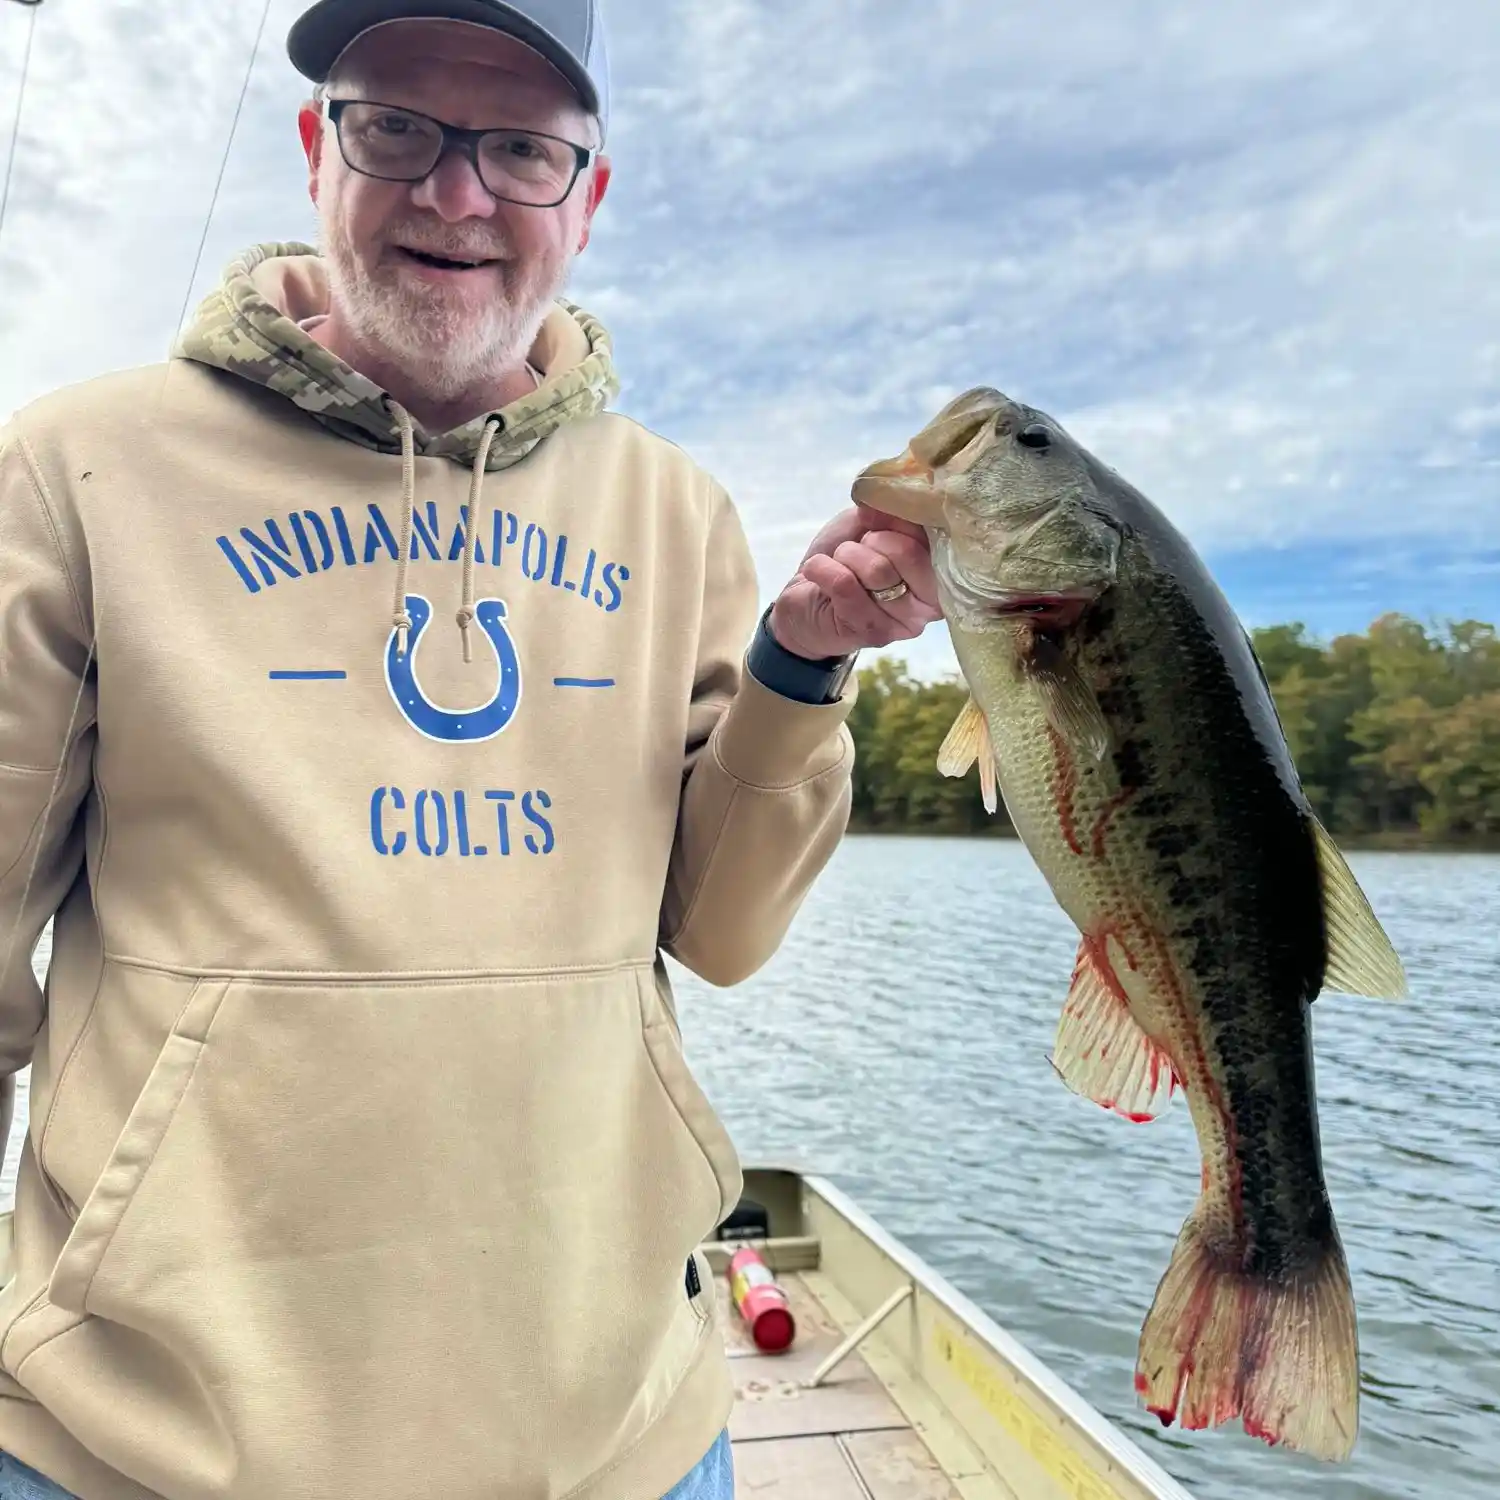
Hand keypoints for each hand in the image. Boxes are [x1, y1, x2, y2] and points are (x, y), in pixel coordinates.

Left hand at [768, 504, 942, 659]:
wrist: (805, 599)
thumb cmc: (843, 561)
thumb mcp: (868, 524)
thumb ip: (890, 512)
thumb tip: (899, 494)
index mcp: (939, 574)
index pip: (933, 535)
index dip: (899, 518)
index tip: (876, 522)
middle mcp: (930, 604)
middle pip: (907, 552)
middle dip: (871, 539)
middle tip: (856, 549)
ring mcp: (904, 624)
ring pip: (877, 570)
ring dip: (846, 555)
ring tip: (838, 562)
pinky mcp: (871, 634)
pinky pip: (846, 585)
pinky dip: (823, 568)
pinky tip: (818, 572)